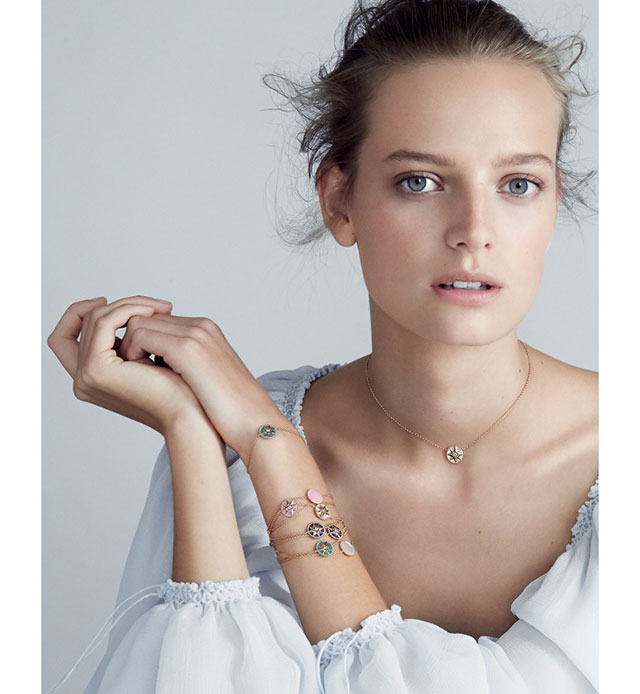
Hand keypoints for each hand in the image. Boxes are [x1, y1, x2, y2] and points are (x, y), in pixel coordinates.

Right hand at [47, 295, 210, 434]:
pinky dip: (126, 311)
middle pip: (84, 322)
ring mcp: (85, 375)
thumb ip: (131, 341)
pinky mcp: (96, 369)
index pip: (65, 337)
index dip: (80, 313)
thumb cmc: (178, 388)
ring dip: (128, 306)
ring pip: (95, 318)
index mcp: (91, 378)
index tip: (111, 301)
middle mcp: (82, 379)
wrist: (189, 411)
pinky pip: (103, 323)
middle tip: (153, 306)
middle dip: (119, 305)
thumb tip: (132, 311)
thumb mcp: (148, 359)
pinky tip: (151, 313)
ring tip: (159, 309)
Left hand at [113, 309, 289, 458]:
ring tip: (135, 373)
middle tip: (129, 369)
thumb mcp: (205, 379)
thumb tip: (157, 367)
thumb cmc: (231, 411)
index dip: (140, 341)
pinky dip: (132, 354)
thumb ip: (184, 365)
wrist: (255, 422)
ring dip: (128, 348)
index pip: (157, 320)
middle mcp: (200, 326)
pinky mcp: (187, 349)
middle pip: (145, 317)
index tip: (135, 364)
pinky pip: (139, 337)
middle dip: (130, 341)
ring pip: (138, 323)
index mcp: (205, 331)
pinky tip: (139, 375)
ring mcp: (195, 334)